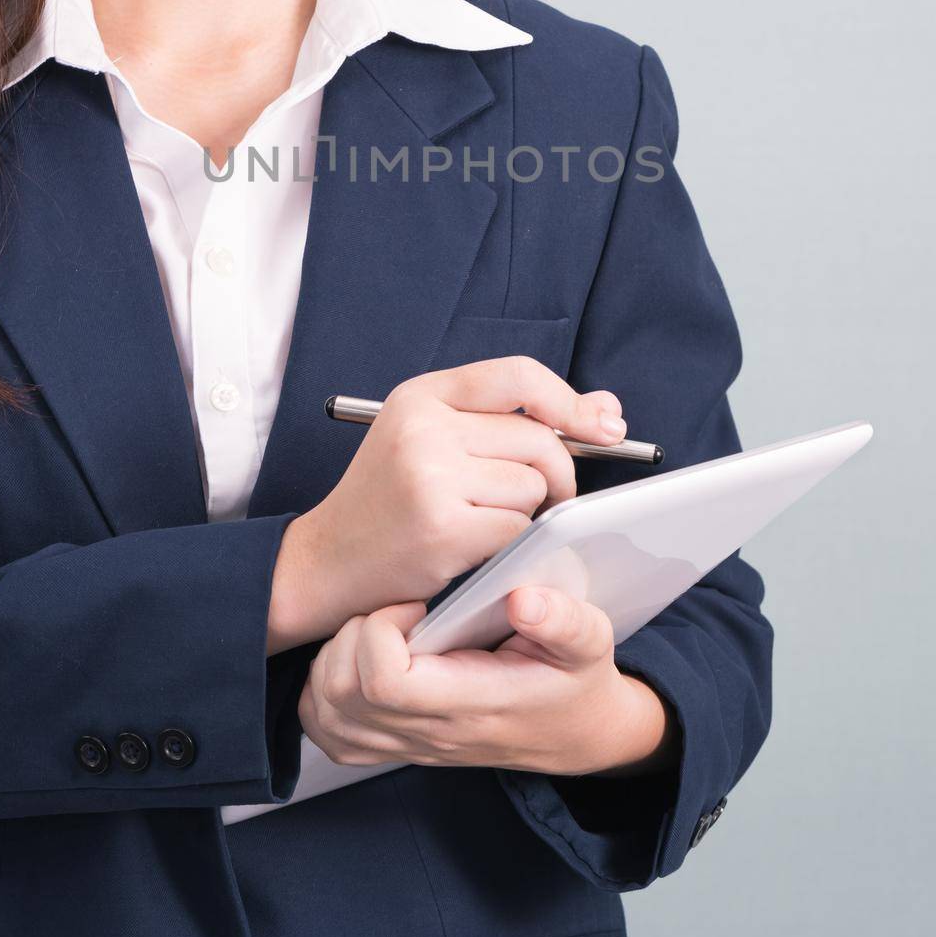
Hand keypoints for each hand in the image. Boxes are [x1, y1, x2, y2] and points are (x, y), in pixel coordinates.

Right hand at [291, 356, 627, 642]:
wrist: (327, 559)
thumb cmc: (392, 498)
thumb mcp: (436, 438)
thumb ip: (513, 420)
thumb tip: (608, 410)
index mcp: (420, 394)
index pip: (518, 377)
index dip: (570, 400)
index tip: (606, 425)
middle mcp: (423, 427)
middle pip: (540, 439)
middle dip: (555, 474)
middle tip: (542, 499)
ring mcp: (430, 477)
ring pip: (534, 487)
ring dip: (527, 514)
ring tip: (482, 522)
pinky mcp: (442, 528)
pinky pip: (519, 529)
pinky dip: (513, 543)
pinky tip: (477, 548)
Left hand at [297, 584, 675, 776]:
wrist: (573, 733)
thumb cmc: (575, 680)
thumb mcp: (591, 643)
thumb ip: (565, 621)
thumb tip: (523, 598)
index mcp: (472, 704)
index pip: (387, 683)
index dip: (381, 631)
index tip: (414, 601)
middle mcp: (430, 733)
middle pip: (342, 693)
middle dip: (351, 634)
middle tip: (389, 607)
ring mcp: (407, 745)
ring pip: (325, 712)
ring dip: (333, 658)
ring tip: (374, 628)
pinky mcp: (393, 747)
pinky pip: (327, 730)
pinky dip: (323, 689)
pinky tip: (358, 658)